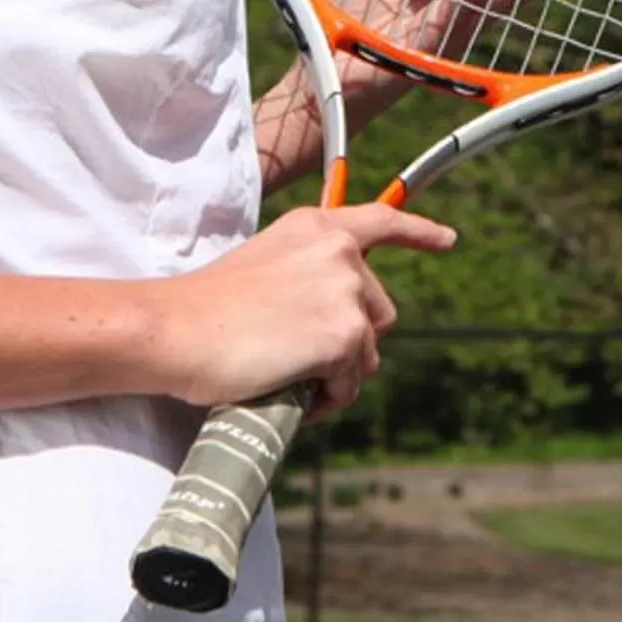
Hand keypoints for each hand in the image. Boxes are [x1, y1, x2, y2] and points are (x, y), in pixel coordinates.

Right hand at [150, 201, 455, 416]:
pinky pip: (350, 384)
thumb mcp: (265, 267)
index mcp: (317, 228)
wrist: (173, 329)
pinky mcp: (345, 335)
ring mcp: (347, 291)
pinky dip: (327, 399)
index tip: (447, 240)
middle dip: (349, 342)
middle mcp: (341, 251)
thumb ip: (307, 275)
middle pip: (378, 311)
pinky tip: (289, 392)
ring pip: (366, 352)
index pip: (382, 221)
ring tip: (285, 376)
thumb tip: (336, 314)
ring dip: (336, 374)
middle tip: (297, 358)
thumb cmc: (204, 309)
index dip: (418, 232)